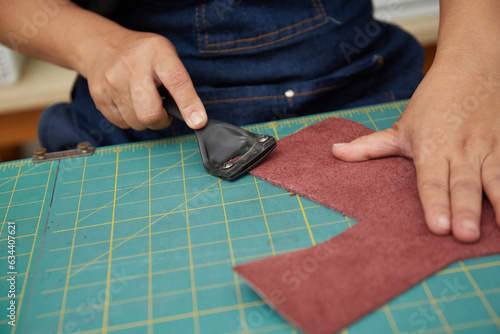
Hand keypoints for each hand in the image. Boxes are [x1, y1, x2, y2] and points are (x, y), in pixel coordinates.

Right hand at [80, 30, 206, 130]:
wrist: (102, 46)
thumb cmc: (143, 56)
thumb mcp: (166, 57)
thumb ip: (181, 84)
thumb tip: (195, 119)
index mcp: (156, 52)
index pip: (176, 80)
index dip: (189, 104)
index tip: (198, 122)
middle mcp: (131, 65)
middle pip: (150, 113)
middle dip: (161, 120)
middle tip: (163, 111)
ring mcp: (111, 81)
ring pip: (136, 122)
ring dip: (145, 120)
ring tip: (143, 101)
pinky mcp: (99, 96)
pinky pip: (122, 123)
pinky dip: (130, 119)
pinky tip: (129, 102)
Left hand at [332, 64, 499, 242]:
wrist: (471, 67)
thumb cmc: (433, 101)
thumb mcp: (401, 126)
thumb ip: (370, 146)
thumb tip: (335, 153)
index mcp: (431, 148)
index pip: (430, 181)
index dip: (433, 203)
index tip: (437, 227)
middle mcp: (460, 150)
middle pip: (462, 184)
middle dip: (464, 210)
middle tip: (464, 235)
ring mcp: (489, 147)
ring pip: (496, 178)